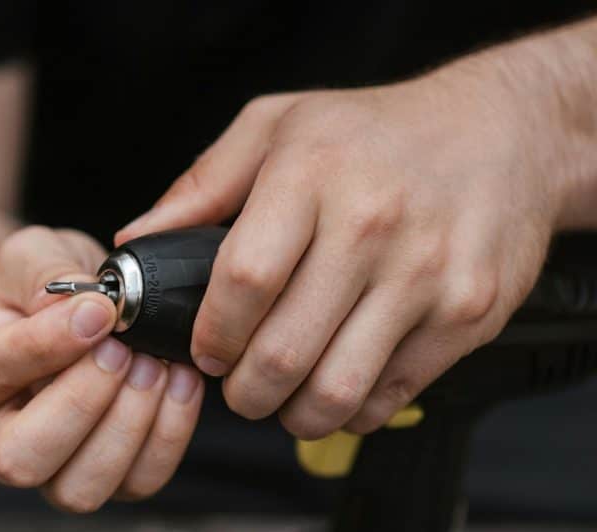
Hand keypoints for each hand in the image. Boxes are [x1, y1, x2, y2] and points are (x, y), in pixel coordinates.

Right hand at [0, 226, 203, 511]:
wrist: (38, 313)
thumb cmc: (23, 287)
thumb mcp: (24, 256)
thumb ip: (46, 274)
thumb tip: (90, 307)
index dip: (47, 344)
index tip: (99, 311)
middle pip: (23, 457)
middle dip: (85, 403)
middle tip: (124, 349)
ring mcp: (41, 469)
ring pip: (78, 488)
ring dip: (129, 425)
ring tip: (152, 363)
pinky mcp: (94, 476)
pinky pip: (134, 482)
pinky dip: (168, 434)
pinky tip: (178, 380)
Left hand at [116, 69, 568, 438]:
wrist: (502, 134)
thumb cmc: (376, 132)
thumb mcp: (277, 125)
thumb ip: (201, 185)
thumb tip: (137, 240)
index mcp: (311, 174)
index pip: (243, 281)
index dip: (212, 334)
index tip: (205, 351)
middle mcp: (372, 225)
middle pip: (284, 350)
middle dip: (244, 391)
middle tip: (239, 387)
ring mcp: (426, 274)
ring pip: (337, 389)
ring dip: (294, 414)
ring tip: (283, 398)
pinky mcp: (468, 314)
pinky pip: (392, 394)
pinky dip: (352, 411)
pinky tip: (337, 387)